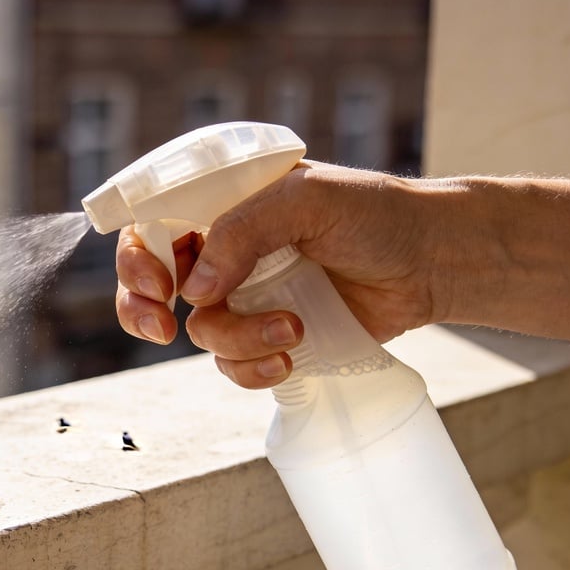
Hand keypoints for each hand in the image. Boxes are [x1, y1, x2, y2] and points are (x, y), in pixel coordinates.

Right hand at [115, 162, 442, 388]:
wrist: (433, 263)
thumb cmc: (374, 214)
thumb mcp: (306, 200)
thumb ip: (244, 232)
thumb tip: (194, 291)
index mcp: (222, 205)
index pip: (151, 226)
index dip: (137, 259)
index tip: (156, 287)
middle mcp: (224, 251)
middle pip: (151, 286)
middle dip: (144, 311)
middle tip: (164, 327)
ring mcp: (245, 296)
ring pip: (200, 331)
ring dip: (237, 339)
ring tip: (291, 328)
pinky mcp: (270, 337)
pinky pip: (232, 365)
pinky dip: (252, 369)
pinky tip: (291, 359)